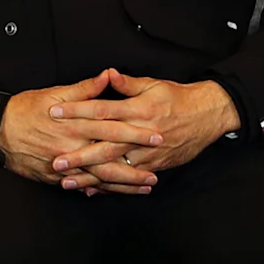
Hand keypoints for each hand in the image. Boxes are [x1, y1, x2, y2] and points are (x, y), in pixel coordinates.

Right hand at [0, 77, 158, 194]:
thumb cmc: (25, 109)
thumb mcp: (55, 94)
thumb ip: (85, 89)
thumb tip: (107, 76)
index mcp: (75, 124)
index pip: (112, 128)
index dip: (135, 133)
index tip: (155, 135)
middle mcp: (72, 146)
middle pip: (109, 159)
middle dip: (135, 167)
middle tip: (157, 172)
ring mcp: (64, 165)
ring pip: (98, 177)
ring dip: (123, 184)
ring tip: (144, 186)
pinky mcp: (55, 177)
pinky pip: (81, 185)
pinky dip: (99, 190)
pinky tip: (115, 193)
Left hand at [43, 72, 240, 193]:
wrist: (208, 115)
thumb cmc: (178, 97)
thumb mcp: (153, 84)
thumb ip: (128, 83)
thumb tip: (107, 74)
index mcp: (139, 109)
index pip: (102, 109)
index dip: (77, 111)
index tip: (55, 113)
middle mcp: (142, 132)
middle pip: (105, 144)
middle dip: (79, 155)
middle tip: (55, 161)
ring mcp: (149, 152)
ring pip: (115, 167)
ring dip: (90, 176)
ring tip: (67, 181)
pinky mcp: (155, 165)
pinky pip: (129, 178)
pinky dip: (110, 186)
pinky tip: (91, 190)